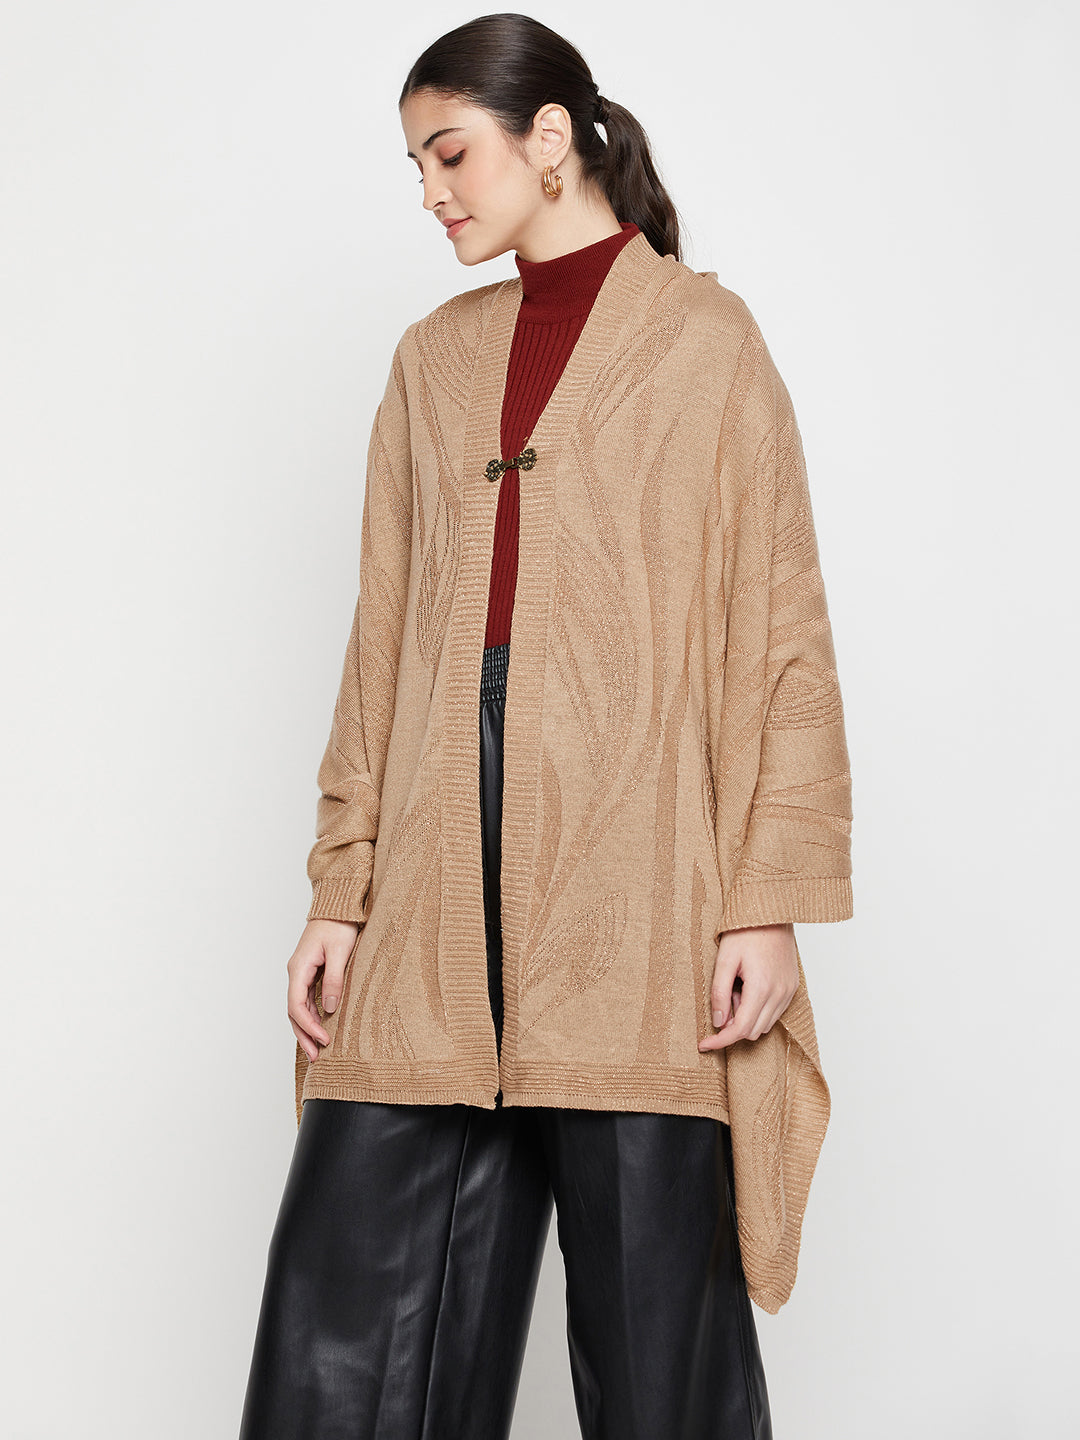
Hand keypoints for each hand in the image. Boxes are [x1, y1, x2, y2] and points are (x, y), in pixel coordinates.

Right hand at [287, 918, 360, 1061]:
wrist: (338, 907)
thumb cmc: (340, 925)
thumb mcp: (341, 952)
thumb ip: (334, 980)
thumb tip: (330, 1009)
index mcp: (299, 967)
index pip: (296, 1005)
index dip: (308, 1026)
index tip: (324, 1039)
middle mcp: (296, 972)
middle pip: (294, 1011)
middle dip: (303, 1035)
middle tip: (316, 1057)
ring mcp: (302, 973)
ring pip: (299, 1007)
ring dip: (307, 1028)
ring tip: (318, 1050)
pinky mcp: (311, 972)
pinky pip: (307, 1000)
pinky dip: (312, 1016)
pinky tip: (320, 1028)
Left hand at [697, 922, 797, 1051]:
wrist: (770, 912)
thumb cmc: (745, 931)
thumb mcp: (723, 960)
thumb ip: (719, 993)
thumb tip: (717, 1022)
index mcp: (761, 988)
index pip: (740, 1029)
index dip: (720, 1041)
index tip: (703, 1044)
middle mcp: (780, 994)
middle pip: (753, 1031)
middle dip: (732, 1024)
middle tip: (722, 997)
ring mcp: (788, 991)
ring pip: (765, 1025)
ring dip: (746, 1016)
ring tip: (736, 988)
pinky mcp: (792, 987)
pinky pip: (774, 1012)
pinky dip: (758, 1009)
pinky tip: (749, 987)